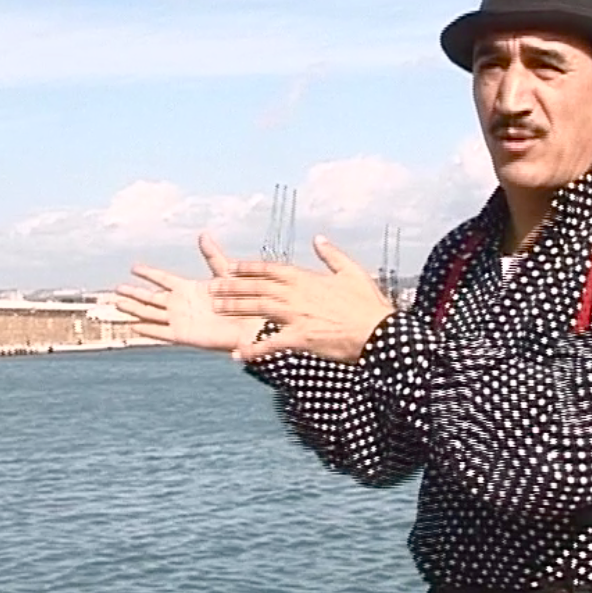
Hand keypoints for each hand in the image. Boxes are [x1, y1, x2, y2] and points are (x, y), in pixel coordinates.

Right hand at [113, 234, 262, 350]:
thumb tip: (203, 234)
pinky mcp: (184, 335)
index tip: (133, 268)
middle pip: (151, 298)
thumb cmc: (243, 299)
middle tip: (116, 289)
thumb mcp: (225, 274)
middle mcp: (181, 304)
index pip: (163, 279)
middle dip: (134, 293)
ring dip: (134, 309)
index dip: (148, 274)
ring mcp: (181, 320)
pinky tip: (132, 326)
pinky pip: (160, 332)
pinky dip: (147, 329)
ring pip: (150, 314)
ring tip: (117, 305)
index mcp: (190, 289)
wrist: (252, 323)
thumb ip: (212, 256)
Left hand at [211, 235, 395, 363]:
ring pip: (258, 309)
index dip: (249, 268)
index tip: (231, 267)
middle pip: (258, 287)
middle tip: (212, 287)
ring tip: (216, 308)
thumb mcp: (352, 271)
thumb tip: (318, 238)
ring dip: (235, 308)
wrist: (379, 332)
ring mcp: (297, 316)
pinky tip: (239, 354)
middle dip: (233, 286)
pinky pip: (272, 343)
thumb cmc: (368, 303)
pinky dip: (254, 349)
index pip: (271, 269)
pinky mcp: (301, 338)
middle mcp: (298, 294)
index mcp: (308, 277)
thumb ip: (331, 255)